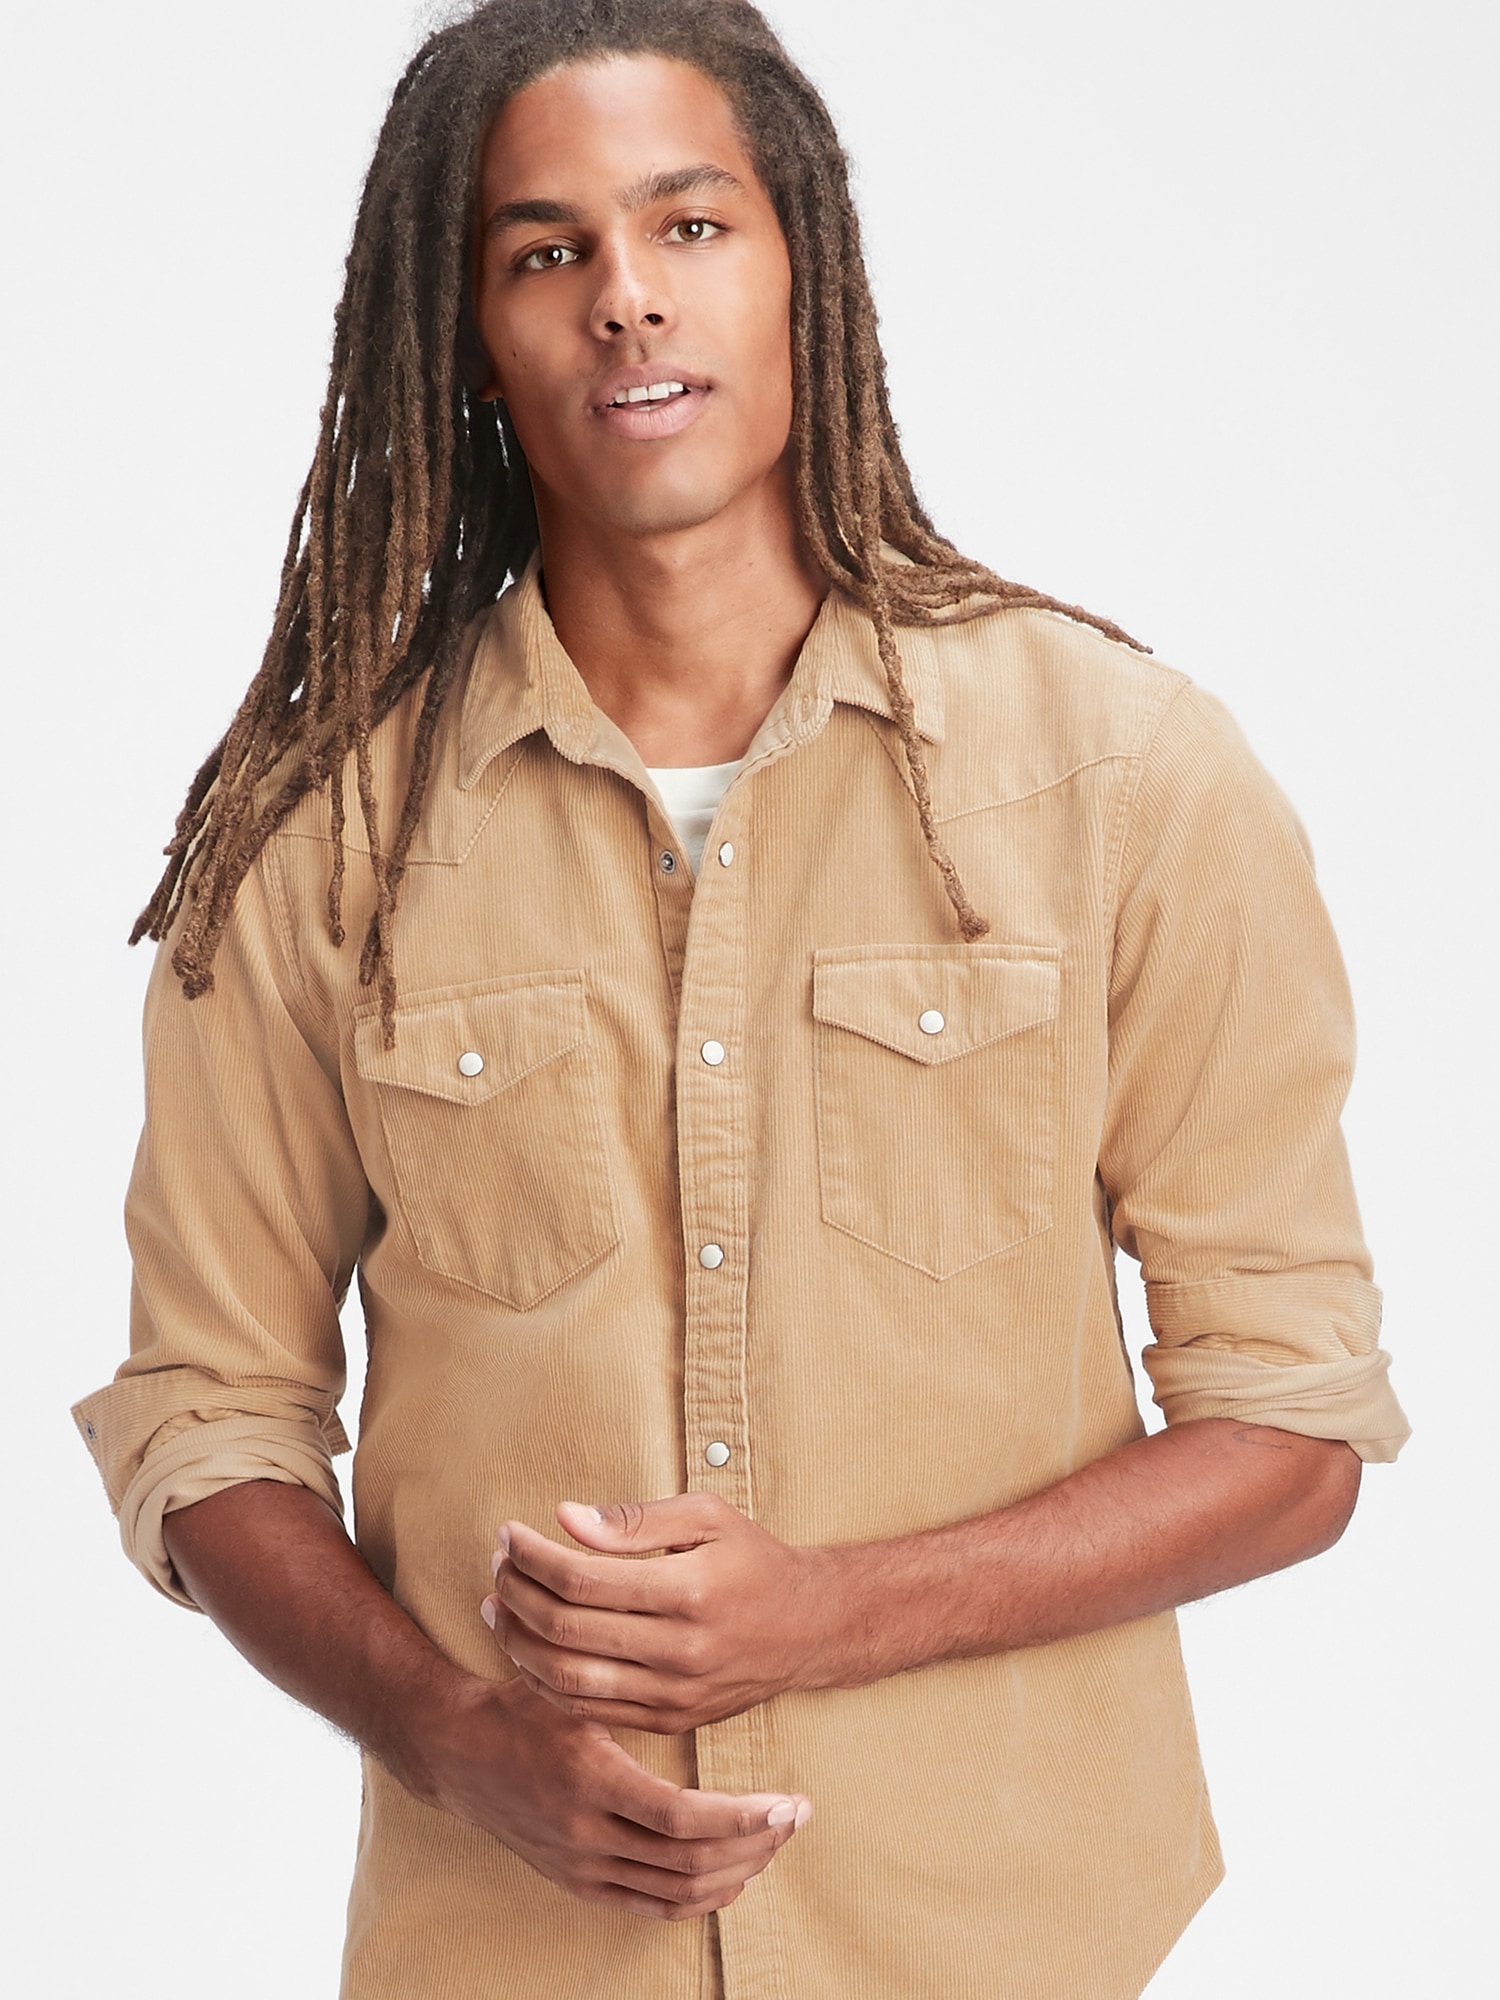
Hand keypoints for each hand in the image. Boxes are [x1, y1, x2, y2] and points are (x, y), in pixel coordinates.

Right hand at [417, 1675, 810, 1919]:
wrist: (459, 1752)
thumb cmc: (523, 1703)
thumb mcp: (571, 1682)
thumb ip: (623, 1678)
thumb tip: (693, 1647)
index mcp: (591, 1778)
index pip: (682, 1819)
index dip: (742, 1818)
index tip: (788, 1801)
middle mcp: (586, 1832)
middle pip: (691, 1863)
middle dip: (755, 1844)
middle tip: (797, 1816)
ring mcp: (581, 1864)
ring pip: (677, 1891)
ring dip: (736, 1871)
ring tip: (773, 1840)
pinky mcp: (579, 1882)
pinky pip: (651, 1907)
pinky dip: (698, 1898)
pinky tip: (732, 1874)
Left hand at [482, 1493, 841, 1732]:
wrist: (808, 1629)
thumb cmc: (752, 1560)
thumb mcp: (706, 1516)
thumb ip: (635, 1519)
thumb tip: (567, 1519)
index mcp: (687, 1591)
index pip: (581, 1578)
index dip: (532, 1556)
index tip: (508, 1534)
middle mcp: (678, 1650)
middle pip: (565, 1630)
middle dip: (516, 1594)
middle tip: (496, 1566)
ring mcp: (672, 1694)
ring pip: (568, 1679)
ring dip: (518, 1642)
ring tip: (497, 1607)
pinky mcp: (669, 1721)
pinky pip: (589, 1710)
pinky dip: (546, 1682)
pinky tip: (528, 1650)